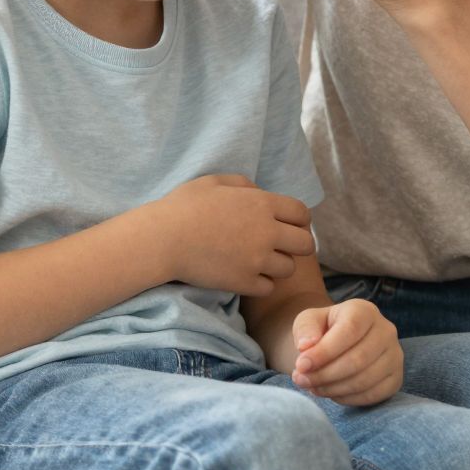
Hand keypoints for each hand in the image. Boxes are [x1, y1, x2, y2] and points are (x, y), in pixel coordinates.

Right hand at [155, 174, 313, 298]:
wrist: (163, 239)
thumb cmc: (184, 206)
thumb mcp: (216, 182)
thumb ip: (244, 185)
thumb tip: (260, 192)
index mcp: (262, 204)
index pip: (302, 213)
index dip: (299, 220)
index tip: (288, 226)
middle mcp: (266, 231)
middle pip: (306, 244)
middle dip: (296, 245)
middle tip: (280, 247)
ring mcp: (257, 259)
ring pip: (289, 269)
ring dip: (278, 266)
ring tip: (260, 262)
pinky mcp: (244, 282)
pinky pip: (268, 287)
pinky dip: (261, 283)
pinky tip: (247, 275)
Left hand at [288, 298, 402, 406]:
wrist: (340, 345)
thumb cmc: (322, 331)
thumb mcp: (308, 321)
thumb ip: (305, 329)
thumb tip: (306, 346)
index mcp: (365, 310)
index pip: (349, 330)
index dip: (324, 352)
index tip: (300, 365)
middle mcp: (386, 331)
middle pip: (358, 359)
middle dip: (325, 374)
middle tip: (301, 380)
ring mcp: (395, 356)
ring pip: (365, 380)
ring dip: (333, 388)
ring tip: (312, 386)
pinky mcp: (396, 379)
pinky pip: (373, 395)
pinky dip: (347, 398)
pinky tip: (331, 392)